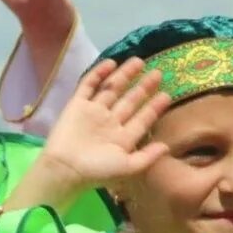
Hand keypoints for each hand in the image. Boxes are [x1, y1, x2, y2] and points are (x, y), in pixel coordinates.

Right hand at [22, 59, 171, 207]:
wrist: (64, 168)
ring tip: (139, 61)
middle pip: (130, 101)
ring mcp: (93, 112)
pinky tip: (110, 63)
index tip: (167, 95)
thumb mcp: (128, 167)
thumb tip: (167, 147)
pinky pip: (88, 85)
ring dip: (125, 75)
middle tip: (159, 73)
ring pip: (112, 89)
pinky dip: (98, 74)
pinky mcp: (77, 105)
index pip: (142, 119)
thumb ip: (148, 157)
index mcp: (122, 138)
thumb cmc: (96, 171)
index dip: (154, 107)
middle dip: (144, 88)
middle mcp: (109, 123)